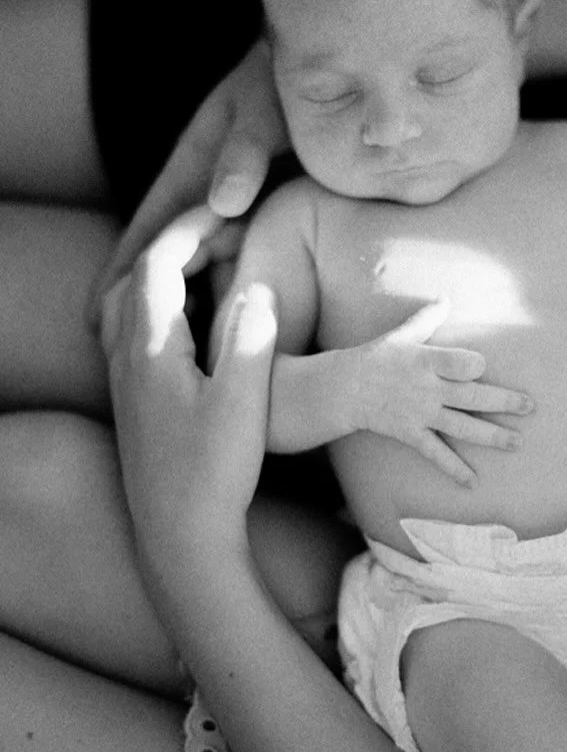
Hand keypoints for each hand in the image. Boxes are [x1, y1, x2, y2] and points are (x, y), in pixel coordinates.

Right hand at [89, 38, 286, 328]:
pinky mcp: (277, 217)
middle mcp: (214, 191)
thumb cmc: (289, 83)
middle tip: (125, 350)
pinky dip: (237, 291)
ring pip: (211, 264)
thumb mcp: (263, 110)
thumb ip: (246, 152)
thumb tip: (222, 204)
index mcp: (196, 166)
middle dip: (148, 297)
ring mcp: (245, 206)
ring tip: (177, 354)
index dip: (125, 268)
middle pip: (173, 254)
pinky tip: (238, 329)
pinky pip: (251, 260)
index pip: (152, 225)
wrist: (340, 75)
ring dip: (194, 303)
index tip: (100, 311)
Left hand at [101, 215, 277, 563]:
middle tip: (227, 233)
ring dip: (165, 273)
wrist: (177, 540)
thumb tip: (256, 288)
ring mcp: (125, 381)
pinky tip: (195, 321)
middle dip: (179, 243)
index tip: (230, 212)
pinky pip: (134, 329)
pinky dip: (160, 304)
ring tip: (210, 267)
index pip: (156, 263)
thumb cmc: (212, 475)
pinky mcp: (134, 402)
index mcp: (149, 349)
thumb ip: (249, 339)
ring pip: (128, 302)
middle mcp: (126, 358)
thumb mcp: (243, 405)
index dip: (191, 228)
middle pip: (136, 275)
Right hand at [347, 300, 534, 485]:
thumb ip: (427, 317)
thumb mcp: (402, 333)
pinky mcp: (411, 434)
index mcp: (427, 360)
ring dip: (491, 437)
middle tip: (530, 407)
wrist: (346, 388)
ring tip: (516, 442)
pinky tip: (473, 482)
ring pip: (463, 427)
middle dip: (504, 402)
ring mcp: (421, 414)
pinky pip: (436, 453)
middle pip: (473, 397)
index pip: (460, 363)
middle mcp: (428, 388)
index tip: (484, 368)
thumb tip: (446, 297)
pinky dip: (453, 469)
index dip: (474, 366)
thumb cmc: (378, 356)